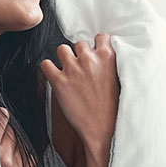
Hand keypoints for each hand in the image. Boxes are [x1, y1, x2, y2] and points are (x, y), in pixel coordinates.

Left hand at [39, 32, 119, 155]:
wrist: (103, 130)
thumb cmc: (113, 108)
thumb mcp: (120, 79)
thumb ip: (110, 64)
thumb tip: (103, 55)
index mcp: (108, 57)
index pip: (100, 36)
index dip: (95, 45)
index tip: (94, 53)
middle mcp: (89, 59)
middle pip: (79, 43)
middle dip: (79, 54)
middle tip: (81, 69)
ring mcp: (73, 69)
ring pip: (62, 49)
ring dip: (64, 59)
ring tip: (68, 72)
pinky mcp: (59, 81)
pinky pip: (45, 64)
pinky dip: (48, 69)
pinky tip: (54, 76)